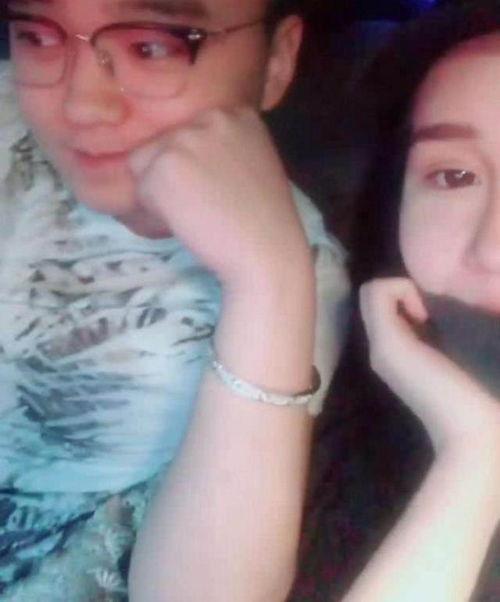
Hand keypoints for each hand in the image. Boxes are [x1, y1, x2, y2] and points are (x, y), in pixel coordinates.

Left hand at [127, 107, 311, 291]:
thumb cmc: (265, 222)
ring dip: (162, 193)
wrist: (266, 251)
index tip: (216, 189)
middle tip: (204, 206)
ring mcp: (184, 139)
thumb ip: (223, 149)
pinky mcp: (163, 167)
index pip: (192, 132)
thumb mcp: (255, 165)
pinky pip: (141, 191)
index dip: (195, 166)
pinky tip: (188, 223)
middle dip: (176, 177)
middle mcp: (210, 117)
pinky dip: (155, 213)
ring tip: (196, 215)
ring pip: (147, 166)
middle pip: (166, 144)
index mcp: (238, 115)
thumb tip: (184, 158)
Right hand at [360, 278, 499, 452]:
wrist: (474, 434)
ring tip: (431, 316)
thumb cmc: (480, 396)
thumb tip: (435, 309)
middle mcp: (381, 348)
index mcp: (398, 353)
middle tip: (433, 315)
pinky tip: (427, 314)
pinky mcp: (386, 343)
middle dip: (405, 294)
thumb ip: (441, 334)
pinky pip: (378, 291)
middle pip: (377, 299)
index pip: (384, 307)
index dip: (407, 299)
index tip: (436, 317)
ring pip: (374, 292)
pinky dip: (401, 289)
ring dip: (404, 291)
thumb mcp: (456, 354)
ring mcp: (380, 346)